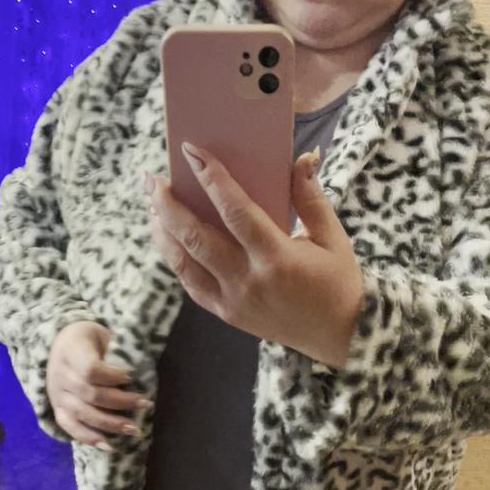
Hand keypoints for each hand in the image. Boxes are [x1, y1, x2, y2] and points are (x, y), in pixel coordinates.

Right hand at [45, 321, 153, 450]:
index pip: (90, 370)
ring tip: (134, 429)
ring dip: (111, 424)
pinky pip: (70, 427)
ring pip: (84, 414)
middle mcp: (60, 375)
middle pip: (91, 394)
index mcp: (71, 352)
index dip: (112, 376)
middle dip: (121, 402)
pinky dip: (89, 438)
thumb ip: (115, 349)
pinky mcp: (58, 409)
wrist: (59, 344)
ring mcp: (57, 395)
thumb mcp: (101, 334)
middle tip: (145, 404)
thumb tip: (141, 370)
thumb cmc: (88, 339)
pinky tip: (109, 446)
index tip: (131, 377)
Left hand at [146, 143, 364, 368]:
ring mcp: (233, 301)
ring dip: (162, 231)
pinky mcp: (226, 314)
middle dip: (168, 205)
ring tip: (152, 204)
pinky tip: (166, 236)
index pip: (236, 212)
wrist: (338, 337)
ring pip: (184, 262)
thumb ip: (311, 198)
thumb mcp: (333, 238)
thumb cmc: (337, 282)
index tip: (191, 152)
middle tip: (151, 178)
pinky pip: (190, 283)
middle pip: (196, 237)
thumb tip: (302, 158)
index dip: (211, 179)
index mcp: (278, 258)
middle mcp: (249, 281)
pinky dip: (175, 258)